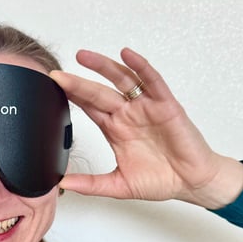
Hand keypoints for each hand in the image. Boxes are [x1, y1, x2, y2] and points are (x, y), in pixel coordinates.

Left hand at [50, 49, 242, 208]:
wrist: (191, 183)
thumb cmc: (160, 180)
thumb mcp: (118, 185)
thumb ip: (91, 184)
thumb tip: (63, 185)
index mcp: (115, 129)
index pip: (89, 108)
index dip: (72, 97)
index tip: (51, 90)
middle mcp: (128, 114)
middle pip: (99, 92)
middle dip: (78, 83)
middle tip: (57, 75)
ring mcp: (146, 107)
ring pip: (122, 80)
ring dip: (104, 66)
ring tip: (83, 56)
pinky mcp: (165, 105)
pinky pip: (152, 81)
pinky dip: (140, 67)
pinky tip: (127, 55)